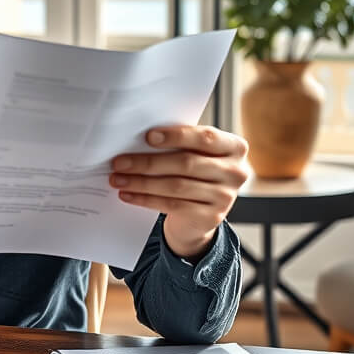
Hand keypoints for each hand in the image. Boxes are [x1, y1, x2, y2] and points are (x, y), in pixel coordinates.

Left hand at [109, 126, 248, 259]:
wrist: (200, 215)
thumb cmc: (193, 174)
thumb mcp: (194, 155)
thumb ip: (179, 145)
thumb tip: (136, 138)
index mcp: (234, 147)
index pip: (206, 137)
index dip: (176, 136)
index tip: (148, 137)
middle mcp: (235, 172)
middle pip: (186, 163)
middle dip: (148, 162)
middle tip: (119, 161)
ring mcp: (225, 197)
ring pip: (175, 186)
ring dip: (141, 182)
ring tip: (117, 178)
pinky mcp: (210, 217)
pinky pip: (171, 204)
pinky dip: (145, 199)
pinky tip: (127, 194)